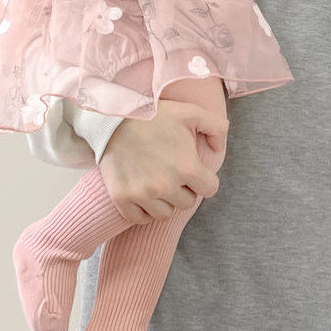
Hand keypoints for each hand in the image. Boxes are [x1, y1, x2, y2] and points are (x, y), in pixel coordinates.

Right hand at [99, 100, 228, 222]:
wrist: (111, 116)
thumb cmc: (152, 114)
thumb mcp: (190, 111)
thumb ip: (216, 127)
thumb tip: (219, 149)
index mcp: (186, 167)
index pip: (210, 189)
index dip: (204, 179)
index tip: (192, 170)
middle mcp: (165, 185)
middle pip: (186, 203)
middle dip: (183, 189)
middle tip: (170, 171)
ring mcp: (142, 194)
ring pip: (164, 214)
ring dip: (163, 201)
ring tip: (155, 181)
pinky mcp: (121, 197)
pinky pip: (139, 219)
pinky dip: (142, 210)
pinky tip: (142, 193)